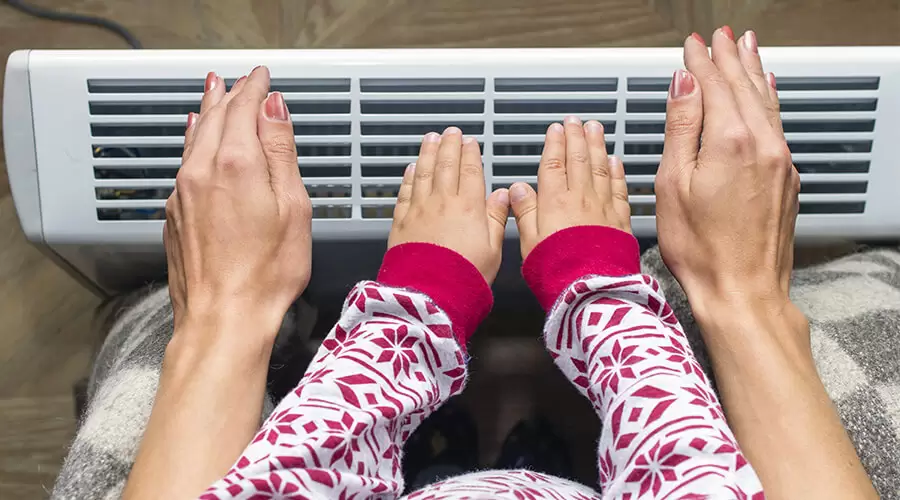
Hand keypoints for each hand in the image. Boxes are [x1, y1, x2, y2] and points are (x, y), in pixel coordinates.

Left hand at [164, 67, 311, 336]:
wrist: (224, 317)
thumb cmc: (266, 273)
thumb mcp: (293, 207)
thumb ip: (280, 152)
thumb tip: (274, 109)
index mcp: (237, 165)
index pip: (244, 108)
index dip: (255, 88)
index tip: (263, 77)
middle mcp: (202, 172)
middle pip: (216, 117)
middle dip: (232, 94)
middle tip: (243, 81)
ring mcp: (183, 193)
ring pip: (195, 137)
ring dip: (208, 111)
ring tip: (214, 93)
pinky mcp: (175, 214)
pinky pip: (183, 161)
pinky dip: (194, 140)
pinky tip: (196, 138)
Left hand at [388, 127, 508, 283]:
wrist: (429, 294)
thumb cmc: (463, 278)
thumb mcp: (493, 250)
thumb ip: (496, 218)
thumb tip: (502, 196)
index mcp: (469, 208)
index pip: (471, 171)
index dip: (470, 153)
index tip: (470, 142)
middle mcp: (442, 203)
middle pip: (446, 165)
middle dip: (449, 145)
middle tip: (450, 133)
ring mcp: (419, 210)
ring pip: (424, 172)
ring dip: (428, 153)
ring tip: (430, 139)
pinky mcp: (401, 222)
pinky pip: (405, 191)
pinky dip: (410, 177)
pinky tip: (412, 169)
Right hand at [509, 117, 631, 257]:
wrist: (592, 288)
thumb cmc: (557, 270)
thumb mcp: (528, 242)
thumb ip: (524, 212)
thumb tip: (517, 190)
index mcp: (555, 203)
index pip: (554, 164)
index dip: (554, 144)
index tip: (555, 130)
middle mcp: (581, 200)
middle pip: (578, 159)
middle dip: (576, 136)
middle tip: (575, 121)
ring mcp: (603, 208)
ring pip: (600, 167)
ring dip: (597, 145)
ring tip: (595, 129)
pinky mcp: (620, 221)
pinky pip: (619, 188)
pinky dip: (617, 171)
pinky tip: (615, 161)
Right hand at [655, 29, 799, 320]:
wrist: (743, 288)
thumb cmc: (702, 248)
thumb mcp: (674, 184)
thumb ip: (682, 127)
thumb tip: (685, 84)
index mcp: (731, 142)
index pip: (713, 85)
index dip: (701, 62)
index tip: (692, 45)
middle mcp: (763, 145)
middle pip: (743, 86)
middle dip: (729, 57)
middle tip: (720, 36)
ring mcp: (780, 161)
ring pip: (765, 101)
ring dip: (753, 71)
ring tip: (746, 48)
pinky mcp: (786, 177)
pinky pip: (777, 123)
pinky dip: (768, 99)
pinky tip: (767, 91)